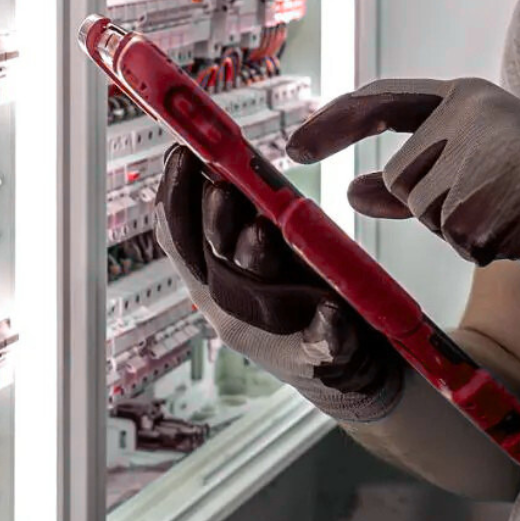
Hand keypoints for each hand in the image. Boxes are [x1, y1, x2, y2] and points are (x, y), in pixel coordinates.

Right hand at [153, 145, 404, 421]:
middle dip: (215, 224)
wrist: (344, 365)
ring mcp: (274, 334)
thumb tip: (216, 161)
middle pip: (213, 263)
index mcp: (213, 281)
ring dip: (255, 260)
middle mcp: (233, 308)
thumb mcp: (255, 252)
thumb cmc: (296, 296)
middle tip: (223, 189)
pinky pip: (323, 341)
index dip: (176, 197)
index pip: (180, 238)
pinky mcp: (321, 353)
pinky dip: (327, 328)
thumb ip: (237, 214)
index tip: (181, 155)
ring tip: (262, 231)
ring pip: (256, 295)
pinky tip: (333, 313)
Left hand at [286, 78, 519, 335]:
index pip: (383, 100)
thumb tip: (351, 190)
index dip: (334, 122)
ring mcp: (481, 158)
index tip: (294, 145)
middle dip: (436, 203)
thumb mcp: (476, 163)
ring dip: (462, 229)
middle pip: (404, 176)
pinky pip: (458, 239)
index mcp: (465, 96)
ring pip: (427, 212)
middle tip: (495, 198)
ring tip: (511, 210)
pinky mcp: (490, 202)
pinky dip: (486, 246)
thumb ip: (413, 173)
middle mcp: (470, 116)